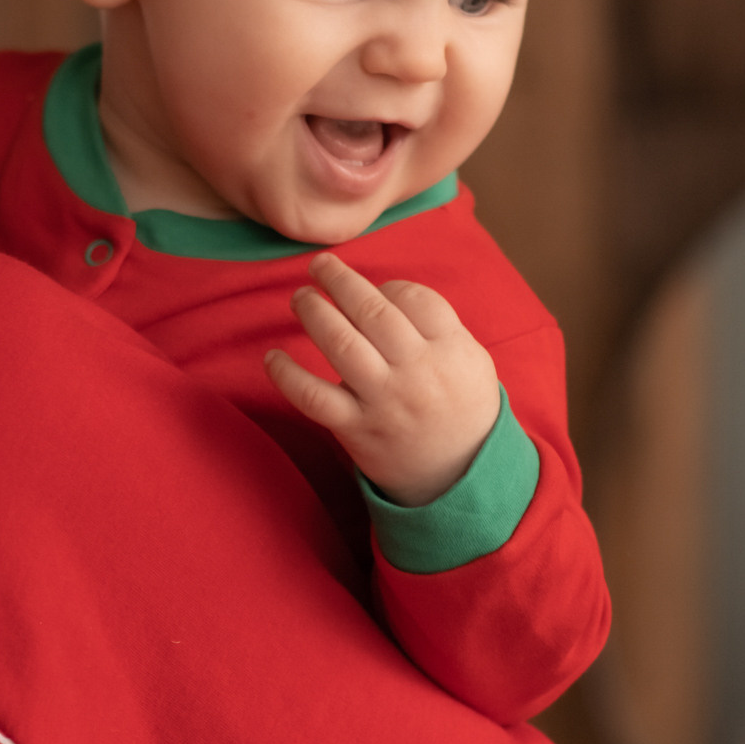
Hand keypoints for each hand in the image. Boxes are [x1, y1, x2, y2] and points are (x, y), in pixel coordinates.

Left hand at [265, 255, 500, 504]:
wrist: (460, 477)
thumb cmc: (462, 409)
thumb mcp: (472, 361)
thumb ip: (437, 326)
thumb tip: (384, 291)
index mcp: (451, 349)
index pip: (413, 298)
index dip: (388, 285)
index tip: (377, 290)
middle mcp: (417, 372)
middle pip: (373, 312)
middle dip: (340, 281)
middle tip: (319, 266)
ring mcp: (384, 401)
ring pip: (342, 345)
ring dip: (314, 313)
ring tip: (301, 297)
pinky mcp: (357, 430)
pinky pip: (314, 398)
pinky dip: (287, 376)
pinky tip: (272, 358)